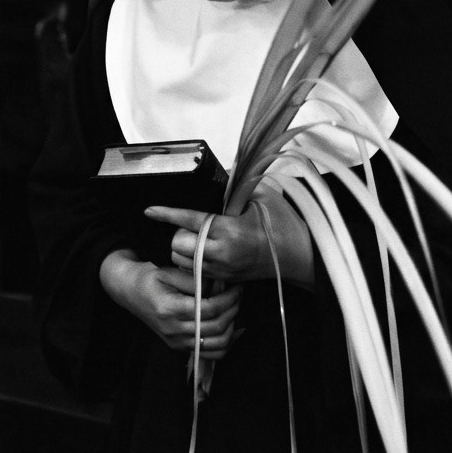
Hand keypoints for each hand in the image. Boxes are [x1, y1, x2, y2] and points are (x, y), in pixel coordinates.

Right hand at [99, 248, 240, 358]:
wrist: (131, 293)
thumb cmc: (150, 278)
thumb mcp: (169, 271)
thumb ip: (194, 279)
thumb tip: (218, 287)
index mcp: (169, 309)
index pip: (209, 309)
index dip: (228, 298)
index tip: (237, 287)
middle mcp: (173, 330)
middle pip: (215, 327)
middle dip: (233, 309)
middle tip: (239, 294)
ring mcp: (176, 342)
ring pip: (216, 345)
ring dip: (231, 327)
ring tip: (234, 308)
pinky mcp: (179, 347)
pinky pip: (209, 353)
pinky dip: (224, 343)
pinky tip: (227, 325)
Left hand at [145, 190, 313, 287]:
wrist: (301, 255)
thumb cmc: (284, 222)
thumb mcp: (262, 195)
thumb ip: (237, 184)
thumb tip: (218, 171)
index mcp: (231, 230)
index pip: (190, 221)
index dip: (167, 214)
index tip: (149, 210)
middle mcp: (223, 254)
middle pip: (179, 245)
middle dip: (178, 233)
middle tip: (190, 223)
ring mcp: (223, 270)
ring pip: (183, 262)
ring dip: (183, 249)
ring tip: (197, 237)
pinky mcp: (225, 281)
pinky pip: (196, 273)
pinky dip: (193, 261)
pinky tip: (205, 250)